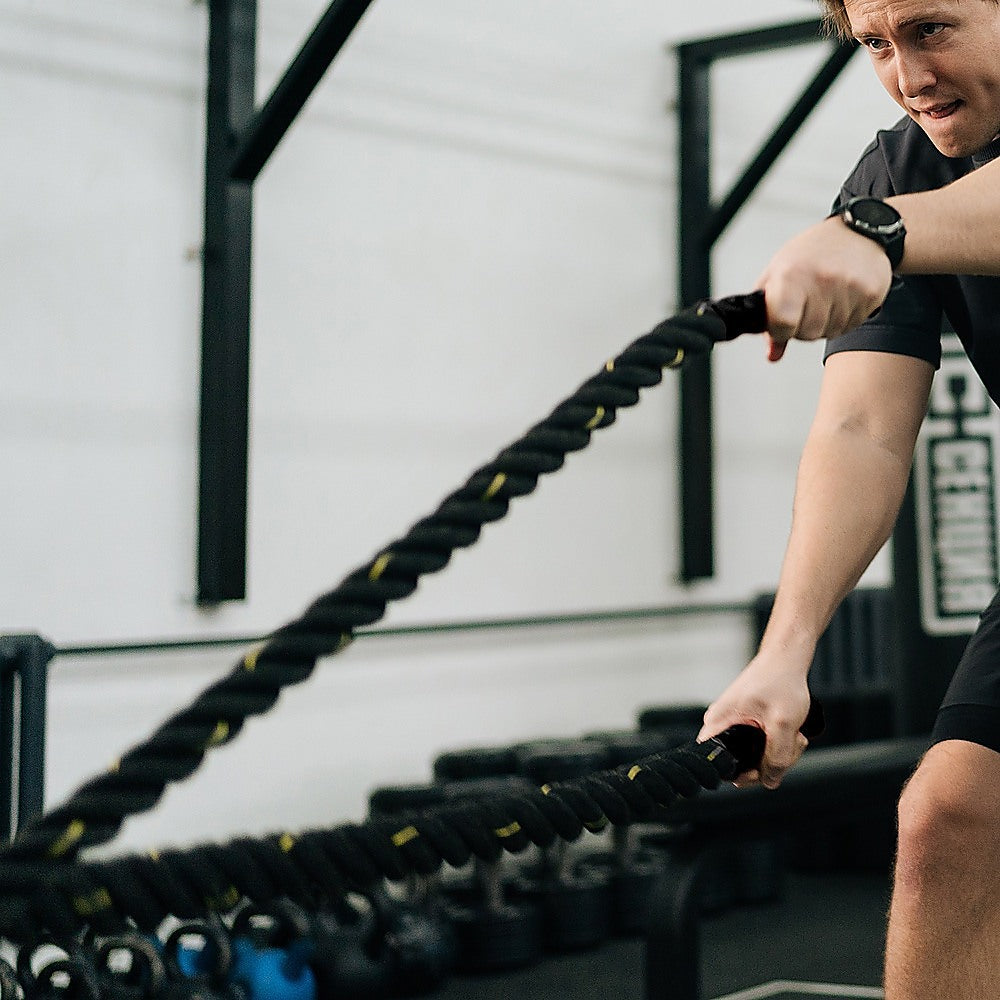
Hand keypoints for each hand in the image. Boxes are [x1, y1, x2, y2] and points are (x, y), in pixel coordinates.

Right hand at [698, 655, 813, 788]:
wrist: (786, 658)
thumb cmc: (780, 680)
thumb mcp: (783, 723)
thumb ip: (777, 756)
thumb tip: (770, 781)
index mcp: (718, 723)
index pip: (718, 765)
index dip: (742, 774)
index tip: (765, 767)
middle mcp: (721, 725)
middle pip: (741, 764)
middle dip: (770, 762)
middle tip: (790, 745)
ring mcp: (734, 724)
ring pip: (755, 756)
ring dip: (780, 752)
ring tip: (795, 735)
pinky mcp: (747, 723)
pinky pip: (761, 746)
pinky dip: (779, 743)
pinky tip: (792, 732)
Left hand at [757, 216, 892, 361]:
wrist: (859, 230)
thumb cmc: (812, 252)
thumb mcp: (778, 275)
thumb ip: (769, 316)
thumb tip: (773, 354)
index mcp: (791, 274)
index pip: (781, 324)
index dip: (780, 329)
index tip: (782, 321)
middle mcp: (822, 279)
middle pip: (808, 334)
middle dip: (803, 327)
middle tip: (807, 303)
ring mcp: (849, 286)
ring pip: (831, 332)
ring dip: (826, 322)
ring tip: (827, 295)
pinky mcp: (872, 292)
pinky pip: (853, 324)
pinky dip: (846, 316)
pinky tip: (844, 295)